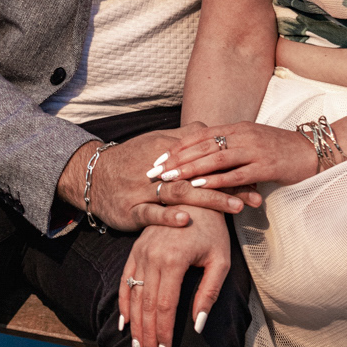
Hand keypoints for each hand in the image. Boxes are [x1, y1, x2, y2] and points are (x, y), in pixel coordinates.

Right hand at [58, 129, 248, 232]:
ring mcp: (143, 190)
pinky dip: (167, 216)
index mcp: (166, 150)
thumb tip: (208, 127)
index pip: (204, 158)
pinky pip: (149, 213)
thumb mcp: (154, 142)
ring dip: (208, 199)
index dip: (230, 167)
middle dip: (229, 186)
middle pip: (198, 175)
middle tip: (254, 197)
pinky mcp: (130, 210)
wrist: (90, 176)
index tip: (256, 177)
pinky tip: (186, 219)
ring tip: (234, 207)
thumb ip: (182, 137)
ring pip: (179, 193)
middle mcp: (158, 169)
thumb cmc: (128, 160)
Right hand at [118, 214, 230, 346]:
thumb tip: (197, 325)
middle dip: (146, 336)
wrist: (194, 197)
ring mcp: (140, 252)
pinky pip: (125, 281)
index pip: (164, 306)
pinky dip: (124, 304)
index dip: (163, 332)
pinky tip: (125, 323)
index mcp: (173, 260)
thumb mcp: (220, 260)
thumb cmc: (213, 230)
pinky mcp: (135, 250)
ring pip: (133, 297)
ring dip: (134, 326)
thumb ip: (209, 293)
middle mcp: (151, 256)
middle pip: (146, 306)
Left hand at [159, 121, 315, 191]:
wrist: (312, 151)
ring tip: (169, 178)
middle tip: (154, 171)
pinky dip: (215, 180)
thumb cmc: (279, 149)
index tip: (157, 158)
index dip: (177, 146)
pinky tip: (199, 186)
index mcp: (237, 128)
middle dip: (176, 159)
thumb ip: (229, 145)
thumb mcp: (250, 141)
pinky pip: (236, 174)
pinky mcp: (265, 166)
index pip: (199, 134)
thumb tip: (203, 154)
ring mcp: (254, 150)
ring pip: (215, 158)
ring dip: (189, 169)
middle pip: (202, 146)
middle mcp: (242, 135)